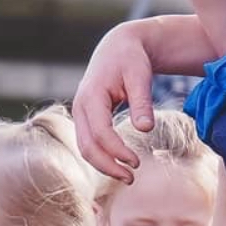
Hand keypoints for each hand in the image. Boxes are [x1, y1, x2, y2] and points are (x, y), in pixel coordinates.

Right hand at [70, 26, 157, 181]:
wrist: (118, 47)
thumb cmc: (131, 59)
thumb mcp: (140, 76)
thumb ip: (142, 102)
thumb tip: (145, 129)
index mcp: (92, 96)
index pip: (100, 132)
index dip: (116, 150)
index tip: (136, 163)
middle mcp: (80, 106)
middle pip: (86, 145)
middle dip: (107, 165)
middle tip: (131, 178)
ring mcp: (80, 113)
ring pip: (85, 147)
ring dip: (104, 164)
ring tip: (129, 176)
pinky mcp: (86, 118)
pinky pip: (89, 142)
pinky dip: (103, 156)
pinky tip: (121, 164)